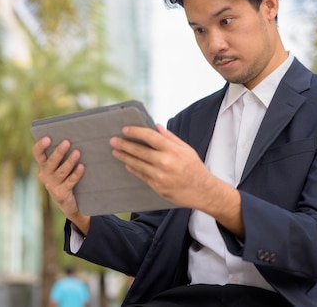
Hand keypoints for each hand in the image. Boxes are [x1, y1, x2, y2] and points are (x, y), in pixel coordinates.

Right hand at [33, 137, 90, 233]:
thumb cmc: (66, 178)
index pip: (37, 154)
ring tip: (77, 153)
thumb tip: (76, 138)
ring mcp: (52, 185)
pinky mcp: (61, 193)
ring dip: (69, 162)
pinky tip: (82, 167)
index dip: (41, 146)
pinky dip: (76, 174)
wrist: (68, 203)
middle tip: (67, 142)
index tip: (48, 138)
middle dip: (58, 152)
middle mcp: (45, 175)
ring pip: (61, 172)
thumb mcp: (60, 167)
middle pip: (50, 162)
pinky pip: (70, 182)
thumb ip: (63, 156)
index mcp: (43, 166)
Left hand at [110, 124, 242, 236]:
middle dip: (124, 144)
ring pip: (137, 164)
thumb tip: (156, 126)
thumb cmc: (195, 168)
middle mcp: (165, 162)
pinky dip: (133, 169)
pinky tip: (126, 164)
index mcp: (173, 150)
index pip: (150, 137)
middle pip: (140, 151)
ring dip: (125, 157)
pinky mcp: (157, 187)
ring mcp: (160, 176)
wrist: (203, 191)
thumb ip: (170, 137)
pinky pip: (141, 176)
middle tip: (113, 140)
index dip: (136, 132)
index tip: (125, 129)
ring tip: (116, 151)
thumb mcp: (186, 149)